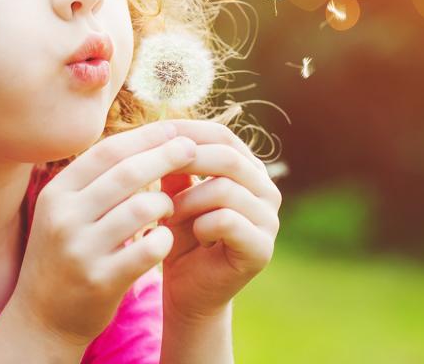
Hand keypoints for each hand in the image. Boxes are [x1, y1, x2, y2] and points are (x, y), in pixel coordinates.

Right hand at [8, 121, 195, 345]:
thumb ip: (97, 179)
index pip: (107, 152)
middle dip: (166, 156)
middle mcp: (64, 217)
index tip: (173, 128)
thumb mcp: (67, 211)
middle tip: (192, 149)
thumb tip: (147, 135)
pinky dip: (165, 239)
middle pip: (128, 173)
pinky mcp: (101, 280)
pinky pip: (150, 247)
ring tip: (169, 207)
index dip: (144, 137)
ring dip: (166, 203)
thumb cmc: (66, 253)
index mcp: (56, 193)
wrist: (41, 318)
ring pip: (143, 207)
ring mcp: (81, 250)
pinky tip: (164, 239)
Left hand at [158, 119, 282, 322]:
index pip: (223, 136)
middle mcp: (266, 190)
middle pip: (228, 157)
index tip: (153, 134)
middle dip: (186, 161)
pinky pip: (227, 221)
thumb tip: (164, 130)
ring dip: (187, 200)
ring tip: (167, 214)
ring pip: (225, 188)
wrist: (189, 293)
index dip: (188, 131)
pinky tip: (190, 236)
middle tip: (154, 171)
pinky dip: (200, 225)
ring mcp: (269, 220)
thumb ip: (176, 167)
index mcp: (248, 171)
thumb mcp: (175, 195)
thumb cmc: (181, 239)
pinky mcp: (262, 248)